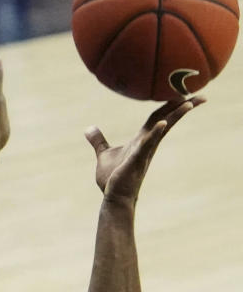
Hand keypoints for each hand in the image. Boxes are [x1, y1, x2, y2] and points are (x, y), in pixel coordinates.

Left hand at [85, 96, 202, 203]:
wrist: (114, 198)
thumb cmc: (112, 178)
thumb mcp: (104, 154)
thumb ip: (98, 141)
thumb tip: (88, 129)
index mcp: (141, 139)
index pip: (158, 116)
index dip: (170, 104)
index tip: (185, 93)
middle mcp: (147, 143)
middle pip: (167, 119)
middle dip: (183, 107)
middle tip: (203, 95)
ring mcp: (144, 151)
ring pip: (162, 130)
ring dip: (175, 116)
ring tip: (189, 103)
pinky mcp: (136, 161)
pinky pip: (146, 145)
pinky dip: (154, 134)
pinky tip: (162, 124)